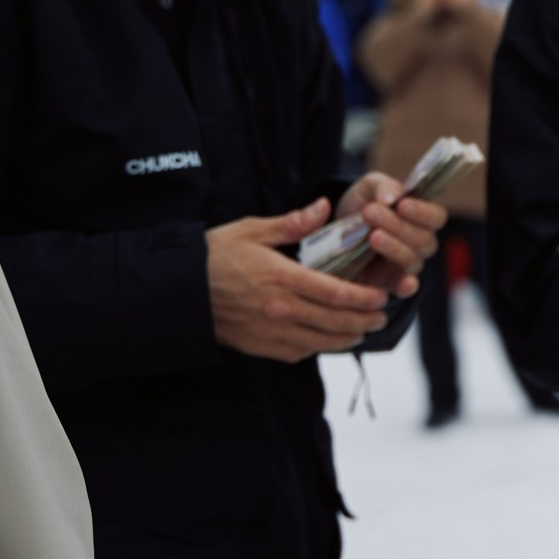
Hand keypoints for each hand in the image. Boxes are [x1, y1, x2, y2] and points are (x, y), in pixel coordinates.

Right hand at [207, 200, 398, 362]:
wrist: (177, 290)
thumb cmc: (215, 255)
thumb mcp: (252, 230)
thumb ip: (292, 223)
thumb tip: (324, 206)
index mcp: (283, 278)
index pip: (336, 294)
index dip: (364, 299)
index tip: (382, 297)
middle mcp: (281, 309)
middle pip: (335, 322)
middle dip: (364, 321)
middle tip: (382, 317)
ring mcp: (270, 332)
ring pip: (320, 342)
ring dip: (347, 338)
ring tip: (362, 331)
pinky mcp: (259, 346)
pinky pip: (298, 353)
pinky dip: (318, 348)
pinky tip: (328, 341)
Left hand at [336, 173, 445, 298]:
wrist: (333, 230)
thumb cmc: (361, 205)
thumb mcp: (368, 187)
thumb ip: (383, 186)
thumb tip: (392, 198)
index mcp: (421, 218)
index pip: (436, 217)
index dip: (423, 212)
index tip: (402, 205)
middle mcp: (419, 243)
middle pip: (424, 240)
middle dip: (398, 226)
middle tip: (371, 212)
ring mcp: (405, 265)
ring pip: (412, 260)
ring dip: (394, 247)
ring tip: (373, 236)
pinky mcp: (389, 283)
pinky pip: (404, 289)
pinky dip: (407, 287)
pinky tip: (405, 283)